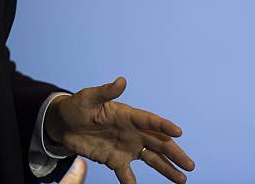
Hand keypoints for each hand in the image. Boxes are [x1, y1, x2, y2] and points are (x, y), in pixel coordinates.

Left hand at [45, 77, 194, 183]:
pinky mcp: (115, 160)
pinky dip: (132, 182)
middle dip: (175, 154)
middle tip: (190, 165)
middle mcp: (133, 132)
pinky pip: (126, 174)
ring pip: (151, 159)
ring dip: (166, 169)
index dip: (164, 126)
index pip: (151, 121)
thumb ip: (106, 91)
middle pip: (159, 143)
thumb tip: (121, 81)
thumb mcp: (89, 98)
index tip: (178, 132)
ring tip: (181, 180)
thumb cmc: (78, 106)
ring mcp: (126, 147)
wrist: (64, 124)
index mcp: (129, 115)